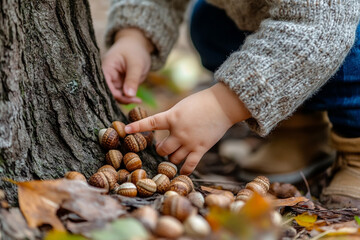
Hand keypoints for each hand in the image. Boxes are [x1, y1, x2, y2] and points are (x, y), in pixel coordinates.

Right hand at [102, 28, 153, 103]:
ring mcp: (113, 81)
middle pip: (109, 93)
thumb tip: (129, 95)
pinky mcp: (119, 84)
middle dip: (121, 99)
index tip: (129, 98)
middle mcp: (106, 76)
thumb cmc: (135, 50)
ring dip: (126, 100)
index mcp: (106, 68)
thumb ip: (132, 79)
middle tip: (136, 101)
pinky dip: (128, 98)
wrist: (137, 45)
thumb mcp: (136, 64)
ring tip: (137, 100)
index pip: (105, 86)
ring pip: (115, 96)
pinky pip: (121, 94)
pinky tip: (137, 100)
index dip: (115, 95)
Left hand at [125, 83, 250, 174]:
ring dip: (171, 158)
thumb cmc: (202, 102)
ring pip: (173, 159)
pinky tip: (182, 172)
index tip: (126, 130)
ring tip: (174, 154)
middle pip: (162, 149)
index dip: (138, 127)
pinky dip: (184, 170)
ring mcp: (190, 142)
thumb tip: (165, 128)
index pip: (151, 123)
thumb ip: (172, 118)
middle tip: (162, 146)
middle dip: (160, 150)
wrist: (222, 105)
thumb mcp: (182, 106)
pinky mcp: (201, 149)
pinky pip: (189, 165)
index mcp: (172, 117)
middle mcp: (179, 132)